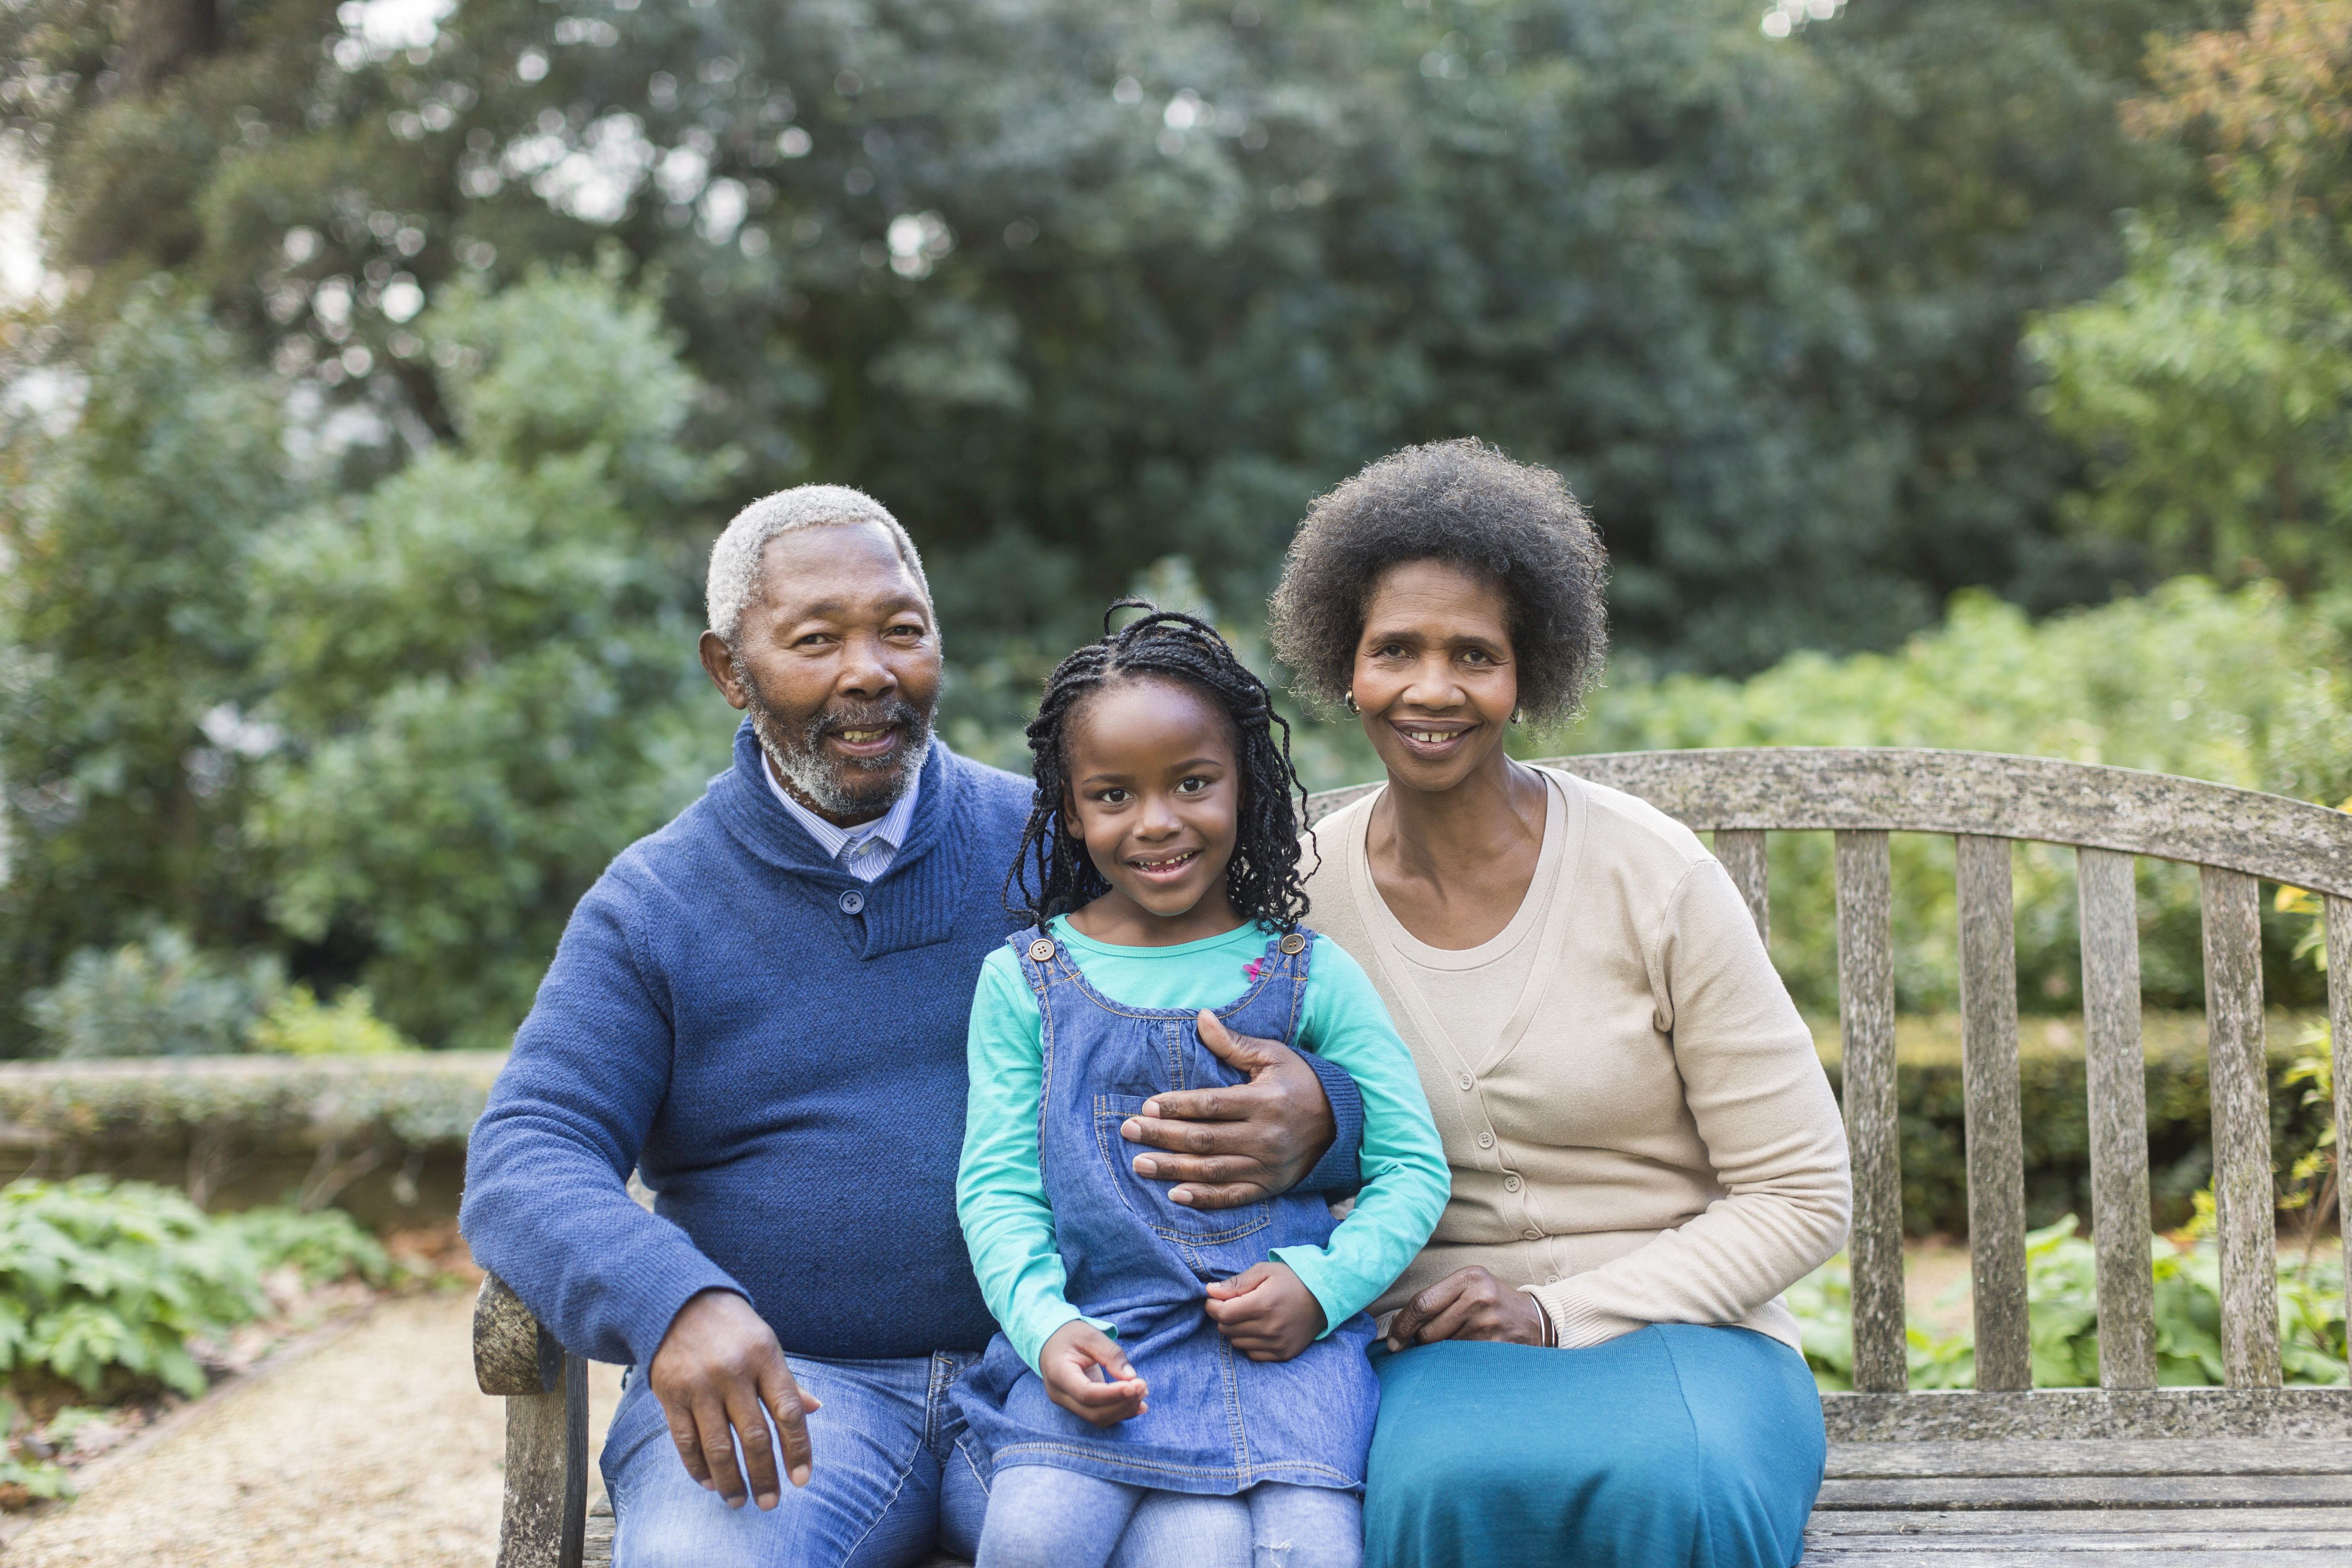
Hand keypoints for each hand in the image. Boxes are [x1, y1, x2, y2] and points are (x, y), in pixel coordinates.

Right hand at [647, 1288, 821, 1507]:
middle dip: (765, 1476)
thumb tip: (815, 1410)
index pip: (789, 1412)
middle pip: (755, 1436)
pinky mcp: (670, 1394)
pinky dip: (698, 1467)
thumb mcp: (767, 1344)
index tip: (802, 1480)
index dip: (798, 1449)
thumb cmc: (733, 1330)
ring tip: (739, 1502)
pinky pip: (685, 1441)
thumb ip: (787, 1381)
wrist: (678, 1303)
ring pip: (718, 1446)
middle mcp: (733, 1372)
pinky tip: (710, 1483)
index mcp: (765, 1357)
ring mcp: (699, 1385)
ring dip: (731, 1481)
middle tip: (771, 1503)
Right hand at [1039, 1320, 1148, 1426]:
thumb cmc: (1070, 1335)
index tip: (1135, 1385)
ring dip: (1124, 1409)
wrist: (1051, 1342)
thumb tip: (1131, 1378)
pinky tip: (1137, 1404)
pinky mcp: (1078, 1406)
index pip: (1085, 1393)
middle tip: (1143, 1386)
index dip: (1112, 1394)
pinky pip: (1099, 1416)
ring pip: (1098, 1418)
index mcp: (1059, 1373)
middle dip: (1122, 1403)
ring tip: (1142, 1392)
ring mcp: (1067, 1403)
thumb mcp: (1090, 1335)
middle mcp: (1060, 1394)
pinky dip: (1119, 1412)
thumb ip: (1111, 1354)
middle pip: (1093, 1412)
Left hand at [1119, 1010, 1336, 1209]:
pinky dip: (1204, 1198)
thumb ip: (1234, 1044)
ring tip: (1140, 1163)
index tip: (1146, 1106)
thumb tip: (1202, 1018)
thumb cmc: (1300, 1082)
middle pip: (1204, 1139)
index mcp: (1264, 1101)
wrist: (1341, 1123)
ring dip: (1172, 1168)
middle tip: (1129, 1131)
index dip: (1176, 1107)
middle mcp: (1265, 1136)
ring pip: (1212, 1170)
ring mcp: (1267, 1166)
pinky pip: (1232, 1196)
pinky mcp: (1269, 1186)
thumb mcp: (1273, 1056)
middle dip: (1162, 1136)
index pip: (1211, 1105)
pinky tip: (1175, 1194)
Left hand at [1205, 1260, 1325, 1361]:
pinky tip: (1259, 1328)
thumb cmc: (1292, 1279)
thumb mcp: (1264, 1271)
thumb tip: (1210, 1291)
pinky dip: (1250, 1342)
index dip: (1212, 1305)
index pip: (1223, 1314)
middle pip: (1227, 1329)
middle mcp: (1270, 1328)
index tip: (1215, 1298)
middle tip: (1235, 1304)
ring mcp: (1277, 1344)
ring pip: (1237, 1343)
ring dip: (1236, 1330)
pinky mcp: (1284, 1354)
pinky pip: (1252, 1354)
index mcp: (1263, 1304)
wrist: (1324, 1297)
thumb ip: (1236, 1283)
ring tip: (1250, 1315)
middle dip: (1224, 1316)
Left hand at [1384, 1266, 1550, 1352]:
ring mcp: (1488, 1324)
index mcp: (1469, 1277)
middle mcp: (1479, 1298)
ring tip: (1456, 1342)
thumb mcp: (1470, 1287)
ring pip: (1442, 1349)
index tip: (1394, 1340)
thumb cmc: (1493, 1302)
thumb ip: (1438, 1299)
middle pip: (1428, 1331)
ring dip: (1439, 1352)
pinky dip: (1455, 1361)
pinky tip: (1464, 1354)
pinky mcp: (1495, 1347)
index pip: (1422, 1303)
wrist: (1535, 1320)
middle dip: (1421, 1341)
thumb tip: (1398, 1327)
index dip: (1402, 1325)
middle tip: (1428, 1342)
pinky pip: (1459, 1360)